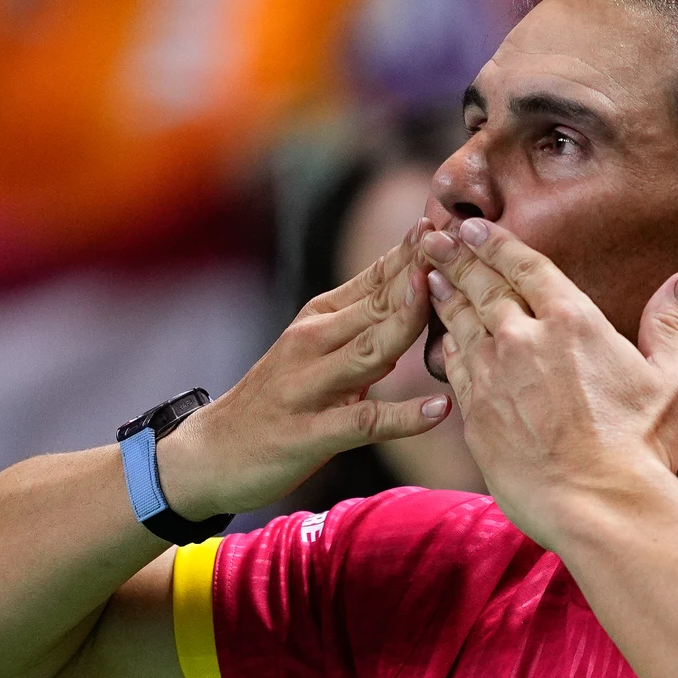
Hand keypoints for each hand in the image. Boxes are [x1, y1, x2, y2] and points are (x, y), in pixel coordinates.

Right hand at [156, 221, 452, 518]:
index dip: (415, 251)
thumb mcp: (313, 350)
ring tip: (448, 302)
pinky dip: (403, 417)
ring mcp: (310, 387)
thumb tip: (415, 297)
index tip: (454, 224)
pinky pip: (364, 422)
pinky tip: (438, 410)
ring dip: (407, 324)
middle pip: (378, 303)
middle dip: (422, 273)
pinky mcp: (310, 433)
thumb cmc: (274, 400)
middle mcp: (313, 342)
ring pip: (370, 351)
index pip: (376, 276)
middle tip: (466, 246)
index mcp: (319, 319)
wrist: (210, 453)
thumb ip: (362, 326)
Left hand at [418, 217, 677, 544]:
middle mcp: (524, 339)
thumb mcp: (668, 380)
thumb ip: (667, 325)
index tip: (473, 227)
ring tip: (429, 275)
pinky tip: (441, 338)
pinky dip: (445, 346)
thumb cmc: (641, 446)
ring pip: (460, 323)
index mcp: (573, 321)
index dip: (496, 243)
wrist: (599, 505)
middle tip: (431, 238)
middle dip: (455, 257)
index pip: (526, 267)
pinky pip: (453, 369)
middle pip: (483, 287)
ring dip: (444, 295)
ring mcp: (492, 376)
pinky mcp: (474, 414)